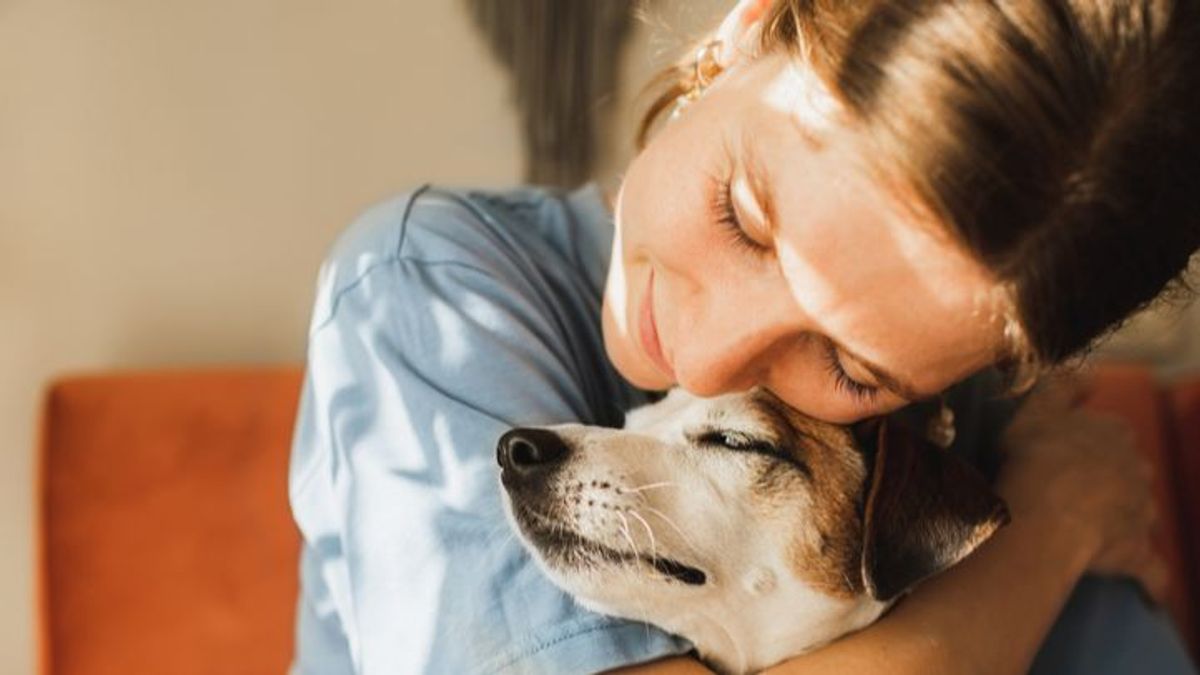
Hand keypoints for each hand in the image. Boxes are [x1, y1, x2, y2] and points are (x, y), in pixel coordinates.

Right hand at [996, 373, 1166, 600]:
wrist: (1044, 513)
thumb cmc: (1035, 457)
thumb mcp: (1037, 409)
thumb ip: (1062, 387)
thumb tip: (1088, 371)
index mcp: (1115, 434)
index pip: (1111, 432)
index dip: (1088, 443)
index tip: (1065, 453)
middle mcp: (1137, 470)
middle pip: (1130, 473)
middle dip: (1112, 481)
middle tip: (1075, 492)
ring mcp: (1141, 513)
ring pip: (1139, 514)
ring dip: (1125, 521)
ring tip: (1093, 534)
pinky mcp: (1138, 553)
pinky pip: (1152, 571)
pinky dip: (1152, 580)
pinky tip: (1150, 592)